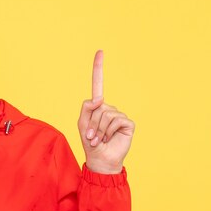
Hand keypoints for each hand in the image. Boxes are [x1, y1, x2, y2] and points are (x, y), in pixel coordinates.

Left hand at [77, 50, 134, 173]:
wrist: (100, 159)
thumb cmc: (90, 142)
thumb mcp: (82, 123)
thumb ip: (86, 107)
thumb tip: (100, 98)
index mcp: (98, 106)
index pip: (98, 84)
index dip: (98, 68)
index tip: (100, 51)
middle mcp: (110, 108)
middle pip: (98, 106)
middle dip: (92, 123)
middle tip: (92, 136)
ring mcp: (120, 115)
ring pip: (105, 114)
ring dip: (99, 129)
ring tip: (99, 139)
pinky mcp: (128, 123)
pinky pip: (116, 120)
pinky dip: (108, 131)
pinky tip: (109, 138)